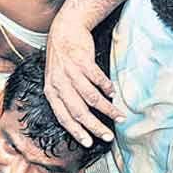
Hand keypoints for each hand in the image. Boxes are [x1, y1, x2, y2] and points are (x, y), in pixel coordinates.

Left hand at [44, 17, 121, 146]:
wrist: (65, 30)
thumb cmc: (63, 59)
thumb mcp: (56, 79)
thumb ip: (66, 97)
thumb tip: (82, 120)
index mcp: (51, 92)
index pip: (63, 117)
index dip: (77, 132)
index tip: (89, 143)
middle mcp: (59, 84)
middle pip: (78, 111)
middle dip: (95, 127)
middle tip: (108, 136)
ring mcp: (70, 72)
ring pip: (91, 97)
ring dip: (107, 109)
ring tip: (120, 116)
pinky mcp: (82, 61)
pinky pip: (96, 79)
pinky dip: (106, 87)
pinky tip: (113, 93)